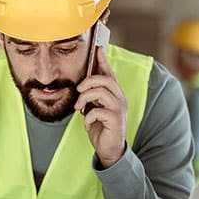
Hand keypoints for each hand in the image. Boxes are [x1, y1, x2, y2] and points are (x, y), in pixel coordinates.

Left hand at [75, 45, 126, 167]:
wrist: (109, 149)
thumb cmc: (101, 128)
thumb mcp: (95, 109)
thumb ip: (92, 97)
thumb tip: (82, 85)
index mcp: (114, 94)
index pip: (109, 73)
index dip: (103, 61)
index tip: (98, 48)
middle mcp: (119, 98)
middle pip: (105, 79)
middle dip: (88, 81)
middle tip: (79, 90)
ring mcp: (119, 108)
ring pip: (101, 92)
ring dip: (85, 98)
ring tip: (80, 108)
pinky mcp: (115, 119)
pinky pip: (97, 111)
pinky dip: (88, 117)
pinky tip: (88, 123)